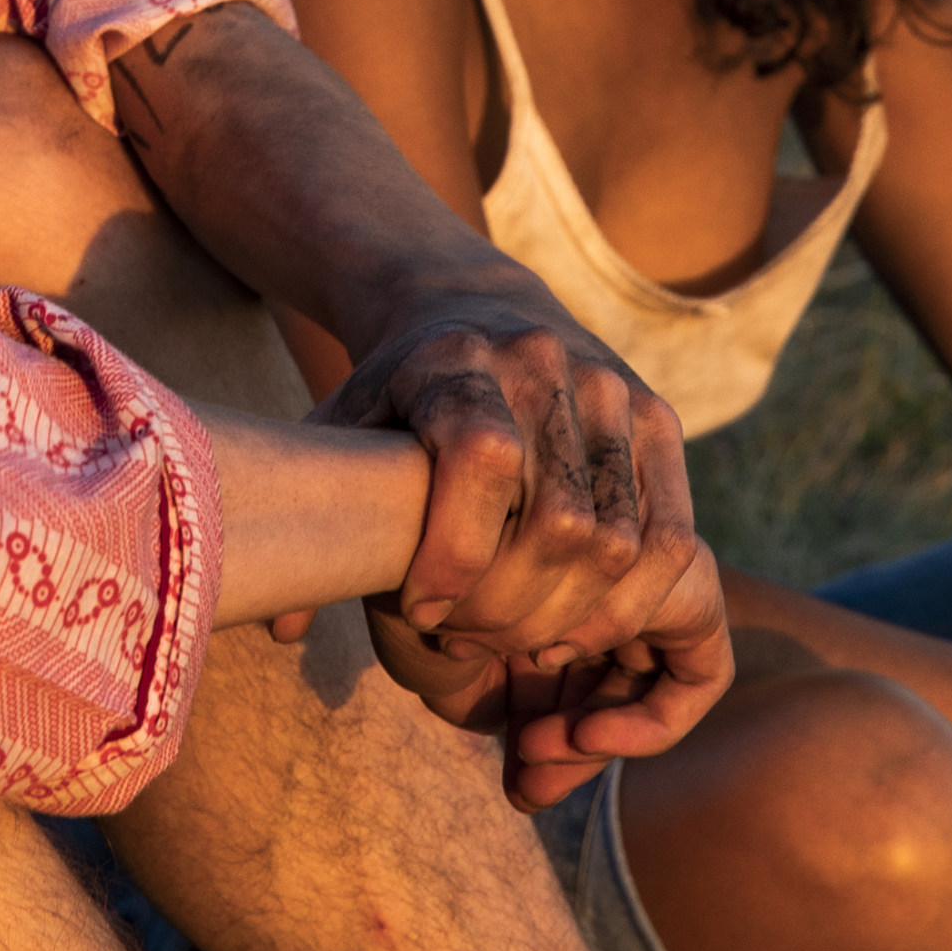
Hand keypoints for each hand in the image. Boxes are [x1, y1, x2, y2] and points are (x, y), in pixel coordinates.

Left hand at [311, 287, 729, 801]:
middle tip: (469, 642)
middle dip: (512, 609)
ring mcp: (613, 391)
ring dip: (570, 619)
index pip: (479, 458)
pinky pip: (671, 537)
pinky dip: (629, 603)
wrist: (476, 307)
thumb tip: (280, 628)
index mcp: (456, 358)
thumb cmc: (398, 392)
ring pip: (619, 541)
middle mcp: (545, 365)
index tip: (420, 609)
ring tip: (519, 644)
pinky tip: (575, 630)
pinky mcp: (658, 421)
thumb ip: (313, 519)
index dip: (455, 553)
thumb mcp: (341, 430)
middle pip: (558, 520)